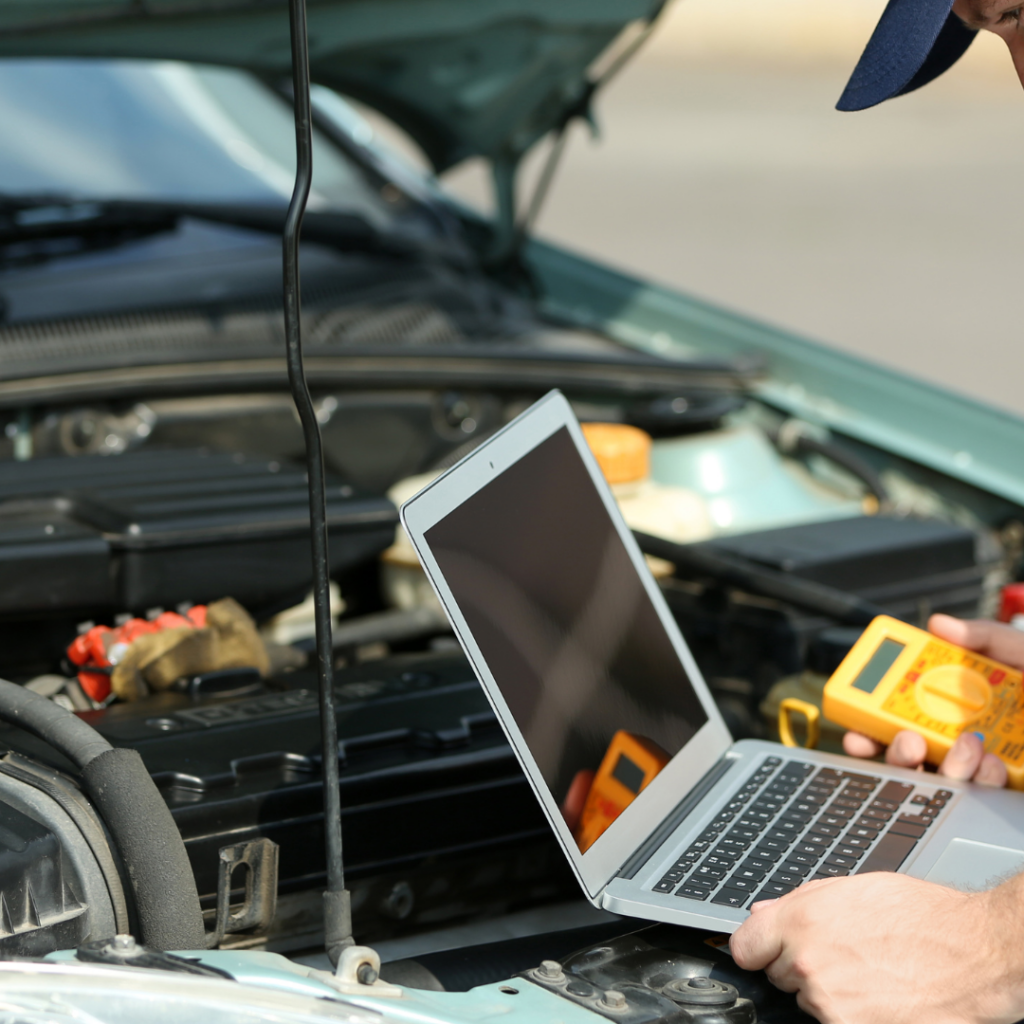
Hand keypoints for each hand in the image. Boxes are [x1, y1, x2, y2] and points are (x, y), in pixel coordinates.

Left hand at [730, 872, 1023, 1023]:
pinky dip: (853, 1013)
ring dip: (830, 991)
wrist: (977, 954)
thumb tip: (762, 915)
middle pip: (780, 974)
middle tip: (846, 952)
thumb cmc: (923, 917)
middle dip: (802, 964)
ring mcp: (830, 1004)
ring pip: (809, 1001)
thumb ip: (799, 903)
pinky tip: (882, 995)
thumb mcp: (853, 888)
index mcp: (802, 920)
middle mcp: (809, 964)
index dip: (758, 946)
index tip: (766, 949)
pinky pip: (835, 1022)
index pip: (746, 946)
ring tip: (872, 971)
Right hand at [842, 613, 1023, 787]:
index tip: (860, 707)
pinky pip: (969, 794)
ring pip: (931, 770)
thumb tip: (941, 623)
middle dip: (892, 742)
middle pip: (907, 737)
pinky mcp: (1004, 794)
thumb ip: (989, 638)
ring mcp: (987, 764)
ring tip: (960, 748)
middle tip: (899, 738)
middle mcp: (971, 728)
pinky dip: (971, 778)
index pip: (911, 696)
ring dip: (934, 761)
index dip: (877, 703)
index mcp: (973, 693)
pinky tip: (988, 766)